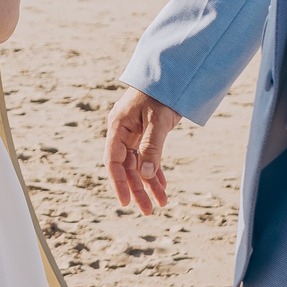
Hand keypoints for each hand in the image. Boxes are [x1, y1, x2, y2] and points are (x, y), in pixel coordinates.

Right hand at [105, 86, 179, 213]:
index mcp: (118, 127)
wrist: (172, 74)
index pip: (113, 161)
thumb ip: (151, 147)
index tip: (126, 202)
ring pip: (139, 165)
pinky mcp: (146, 133)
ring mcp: (134, 133)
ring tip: (161, 203)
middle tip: (147, 211)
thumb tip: (145, 175)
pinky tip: (162, 186)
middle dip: (137, 189)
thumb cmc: (161, 93)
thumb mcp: (158, 121)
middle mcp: (123, 132)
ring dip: (149, 184)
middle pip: (127, 167)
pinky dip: (155, 172)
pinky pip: (148, 157)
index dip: (118, 183)